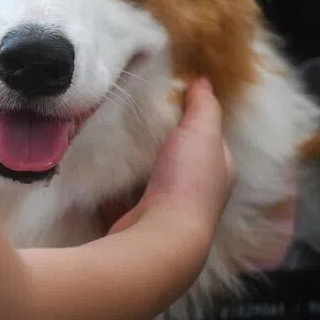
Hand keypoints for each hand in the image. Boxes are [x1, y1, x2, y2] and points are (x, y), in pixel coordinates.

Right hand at [108, 79, 235, 240]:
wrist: (159, 238)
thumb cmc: (187, 182)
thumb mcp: (202, 132)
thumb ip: (204, 106)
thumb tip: (205, 81)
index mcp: (219, 171)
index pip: (213, 139)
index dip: (198, 119)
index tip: (173, 99)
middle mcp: (198, 195)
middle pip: (181, 161)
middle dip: (164, 142)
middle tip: (140, 116)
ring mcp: (168, 212)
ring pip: (153, 180)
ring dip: (138, 165)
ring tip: (117, 138)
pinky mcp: (139, 223)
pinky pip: (124, 200)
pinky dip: (114, 188)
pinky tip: (101, 170)